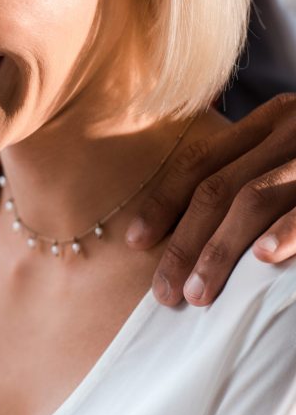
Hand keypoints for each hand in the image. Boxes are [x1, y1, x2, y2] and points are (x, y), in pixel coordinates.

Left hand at [126, 93, 295, 306]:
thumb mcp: (288, 151)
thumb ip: (249, 170)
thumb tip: (187, 224)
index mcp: (269, 121)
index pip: (199, 163)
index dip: (162, 203)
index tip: (134, 242)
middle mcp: (292, 129)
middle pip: (217, 189)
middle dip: (182, 243)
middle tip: (163, 291)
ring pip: (254, 199)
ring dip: (219, 250)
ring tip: (197, 294)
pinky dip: (289, 231)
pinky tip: (264, 259)